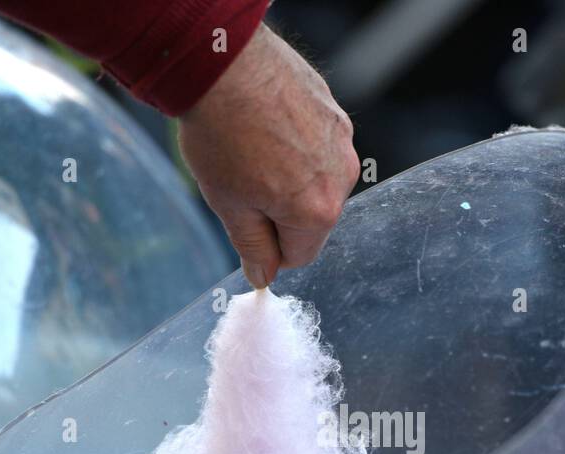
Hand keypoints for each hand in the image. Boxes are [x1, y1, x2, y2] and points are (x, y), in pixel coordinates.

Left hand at [178, 25, 359, 288]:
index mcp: (317, 213)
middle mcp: (342, 180)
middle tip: (244, 182)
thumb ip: (252, 247)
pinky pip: (322, 147)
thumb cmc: (221, 137)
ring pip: (320, 182)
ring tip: (255, 150)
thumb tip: (263, 278)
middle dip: (283, 211)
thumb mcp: (228, 205)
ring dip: (293, 177)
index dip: (270, 248)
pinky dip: (299, 145)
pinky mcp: (337, 114)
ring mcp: (343, 143)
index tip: (246, 224)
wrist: (223, 65)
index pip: (300, 256)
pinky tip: (268, 126)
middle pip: (314, 219)